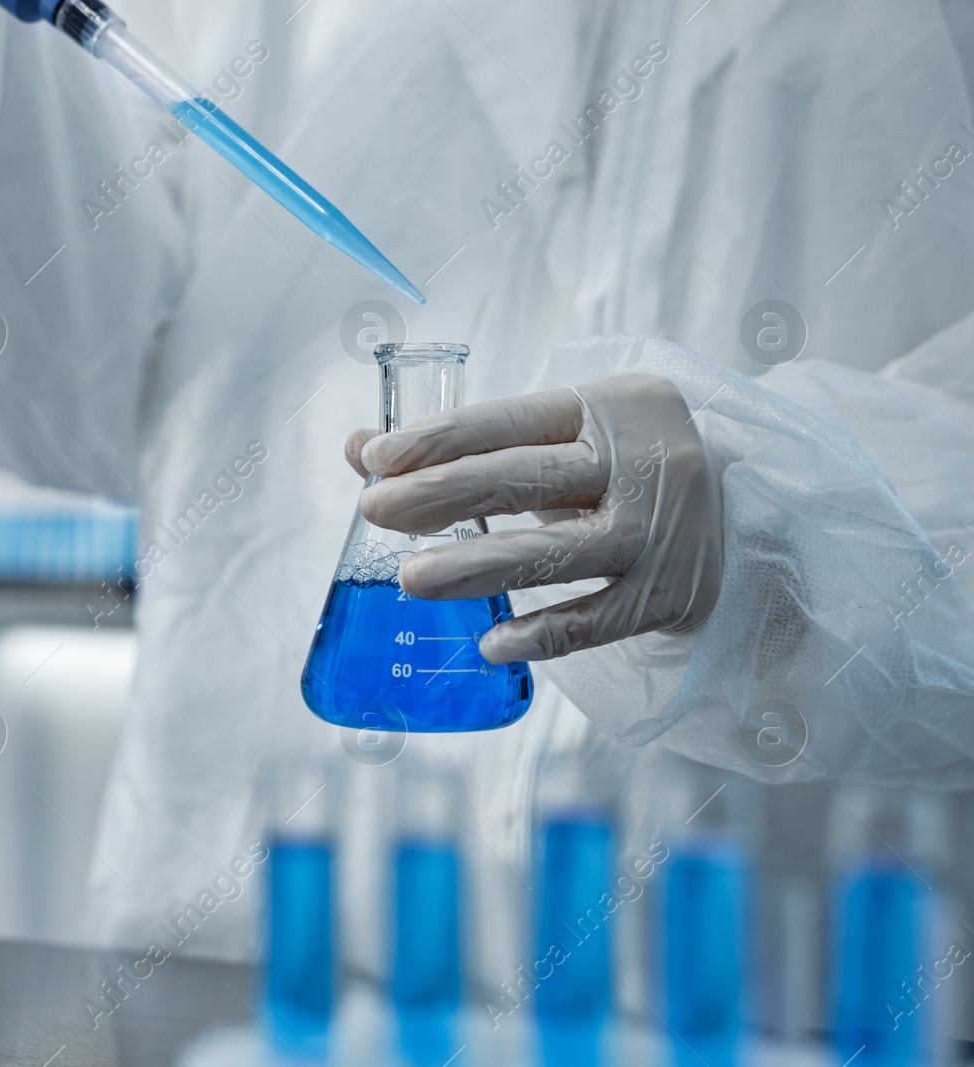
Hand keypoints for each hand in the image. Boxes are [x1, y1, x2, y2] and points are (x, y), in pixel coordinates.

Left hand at [345, 374, 723, 663]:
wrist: (750, 507)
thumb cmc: (623, 466)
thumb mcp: (560, 435)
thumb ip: (466, 442)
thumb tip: (358, 449)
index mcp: (611, 406)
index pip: (513, 419)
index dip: (441, 438)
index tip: (375, 458)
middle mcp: (644, 462)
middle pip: (529, 479)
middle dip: (442, 494)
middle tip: (374, 510)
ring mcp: (661, 532)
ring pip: (558, 552)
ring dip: (477, 566)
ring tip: (409, 580)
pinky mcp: (674, 593)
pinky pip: (600, 620)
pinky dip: (544, 634)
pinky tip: (489, 642)